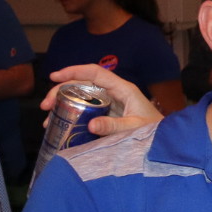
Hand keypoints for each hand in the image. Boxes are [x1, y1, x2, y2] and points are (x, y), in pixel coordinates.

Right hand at [43, 65, 161, 135]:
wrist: (166, 141)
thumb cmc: (155, 131)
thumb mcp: (135, 128)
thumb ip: (114, 126)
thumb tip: (90, 125)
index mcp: (123, 89)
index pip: (95, 73)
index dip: (73, 71)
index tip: (54, 76)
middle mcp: (114, 93)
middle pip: (82, 84)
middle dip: (61, 91)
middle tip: (45, 105)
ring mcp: (110, 104)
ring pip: (81, 97)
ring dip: (63, 104)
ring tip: (48, 118)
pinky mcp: (107, 115)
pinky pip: (85, 110)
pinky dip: (71, 115)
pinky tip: (59, 124)